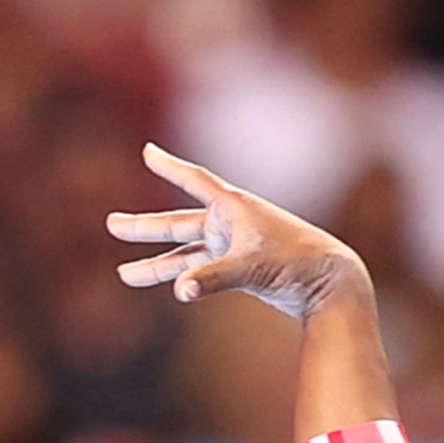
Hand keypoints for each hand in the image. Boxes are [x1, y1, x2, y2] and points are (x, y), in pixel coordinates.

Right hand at [108, 145, 366, 319]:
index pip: (194, 180)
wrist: (331, 285)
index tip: (147, 151)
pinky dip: (185, 278)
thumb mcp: (251, 268)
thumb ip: (213, 278)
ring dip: (157, 263)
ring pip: (187, 253)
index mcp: (234, 208)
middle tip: (112, 224)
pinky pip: (203, 272)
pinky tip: (169, 287)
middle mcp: (232, 224)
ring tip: (124, 274)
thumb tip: (181, 291)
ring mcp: (236, 248)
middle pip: (179, 222)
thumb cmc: (297, 265)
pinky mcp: (242, 270)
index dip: (169, 166)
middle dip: (145, 226)